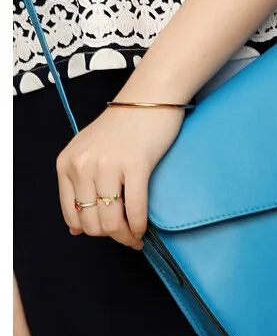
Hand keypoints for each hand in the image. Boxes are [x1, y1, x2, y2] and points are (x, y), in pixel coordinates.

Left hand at [56, 105, 183, 247]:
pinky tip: (144, 228)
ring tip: (135, 238)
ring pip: (112, 220)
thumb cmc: (124, 124)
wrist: (150, 97)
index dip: (91, 231)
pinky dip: (138, 225)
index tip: (108, 231)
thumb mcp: (89, 150)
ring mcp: (108, 165)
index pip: (72, 215)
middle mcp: (83, 165)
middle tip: (127, 238)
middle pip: (92, 222)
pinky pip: (134, 209)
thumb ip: (78, 185)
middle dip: (111, 237)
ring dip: (125, 236)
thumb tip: (75, 228)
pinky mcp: (135, 164)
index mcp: (67, 163)